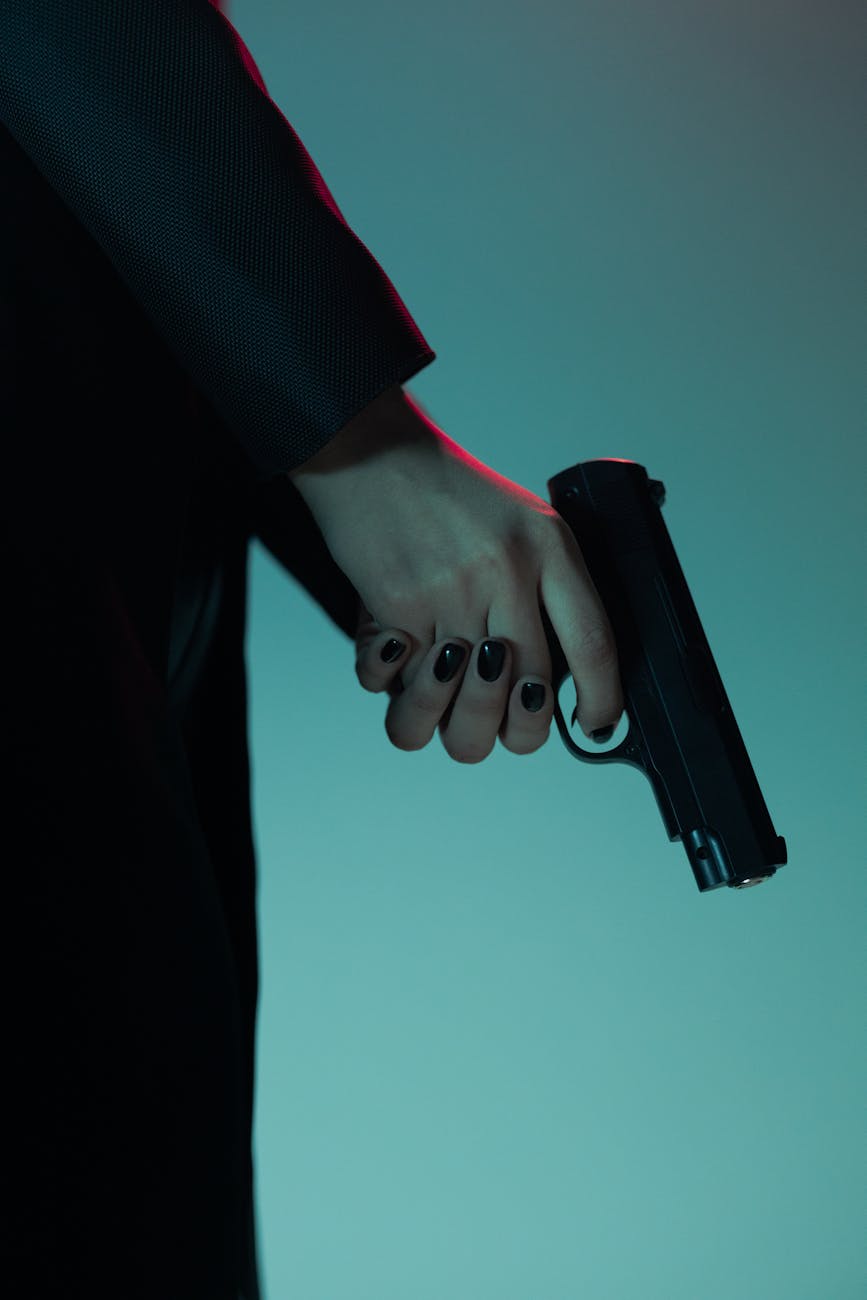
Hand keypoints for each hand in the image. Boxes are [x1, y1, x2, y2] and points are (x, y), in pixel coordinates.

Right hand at [292, 385, 624, 760]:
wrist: (370, 454)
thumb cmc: (450, 497)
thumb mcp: (524, 523)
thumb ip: (548, 589)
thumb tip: (557, 678)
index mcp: (550, 548)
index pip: (595, 646)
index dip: (603, 702)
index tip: (593, 725)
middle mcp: (506, 574)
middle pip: (530, 699)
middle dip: (522, 729)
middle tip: (507, 710)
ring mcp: (450, 596)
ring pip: (462, 712)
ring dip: (456, 719)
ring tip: (451, 689)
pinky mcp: (396, 609)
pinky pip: (397, 688)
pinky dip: (394, 686)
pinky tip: (397, 653)